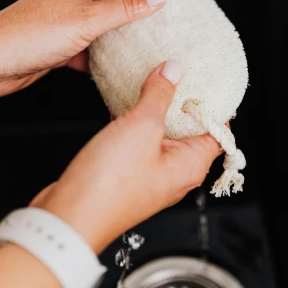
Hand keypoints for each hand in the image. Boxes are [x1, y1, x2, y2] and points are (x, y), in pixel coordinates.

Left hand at [0, 0, 166, 97]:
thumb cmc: (27, 34)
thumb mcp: (86, 20)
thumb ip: (125, 8)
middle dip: (141, 8)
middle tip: (167, 23)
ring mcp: (70, 18)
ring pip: (107, 23)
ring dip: (124, 35)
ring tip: (150, 47)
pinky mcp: (64, 42)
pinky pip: (94, 46)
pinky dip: (106, 56)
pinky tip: (119, 68)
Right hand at [33, 62, 220, 253]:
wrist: (69, 217)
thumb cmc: (110, 184)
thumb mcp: (142, 127)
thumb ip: (159, 95)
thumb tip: (174, 70)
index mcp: (190, 165)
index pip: (218, 131)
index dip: (217, 104)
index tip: (209, 78)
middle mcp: (174, 173)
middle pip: (190, 130)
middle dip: (184, 101)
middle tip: (179, 70)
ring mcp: (149, 174)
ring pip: (160, 134)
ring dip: (156, 108)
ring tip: (152, 78)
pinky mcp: (125, 174)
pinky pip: (137, 140)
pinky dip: (134, 120)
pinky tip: (121, 101)